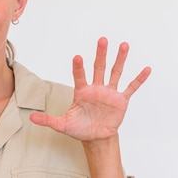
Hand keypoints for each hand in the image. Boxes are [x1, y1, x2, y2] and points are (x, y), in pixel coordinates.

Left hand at [29, 37, 150, 141]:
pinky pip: (131, 87)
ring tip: (123, 45)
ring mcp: (109, 93)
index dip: (78, 68)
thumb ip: (48, 120)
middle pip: (99, 68)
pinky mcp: (121, 100)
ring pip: (115, 72)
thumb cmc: (79, 128)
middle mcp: (96, 88)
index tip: (77, 57)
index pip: (79, 76)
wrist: (95, 137)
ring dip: (120, 59)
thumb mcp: (62, 125)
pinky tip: (146, 69)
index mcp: (81, 92)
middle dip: (100, 54)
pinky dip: (138, 79)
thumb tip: (30, 118)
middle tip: (102, 39)